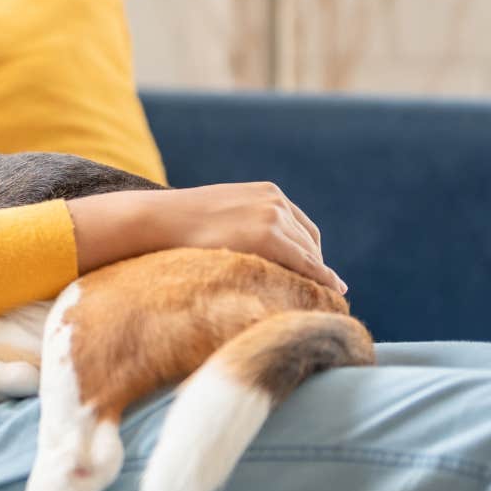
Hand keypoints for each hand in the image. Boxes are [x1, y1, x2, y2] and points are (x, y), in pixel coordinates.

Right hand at [66, 182, 346, 293]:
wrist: (158, 220)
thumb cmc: (179, 224)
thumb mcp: (221, 213)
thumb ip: (243, 223)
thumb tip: (246, 247)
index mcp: (266, 192)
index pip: (302, 226)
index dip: (310, 251)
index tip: (315, 271)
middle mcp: (275, 201)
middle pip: (310, 241)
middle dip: (315, 266)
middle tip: (322, 291)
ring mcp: (273, 217)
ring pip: (309, 255)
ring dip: (316, 275)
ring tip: (325, 298)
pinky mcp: (269, 236)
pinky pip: (306, 264)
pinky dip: (321, 279)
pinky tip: (332, 292)